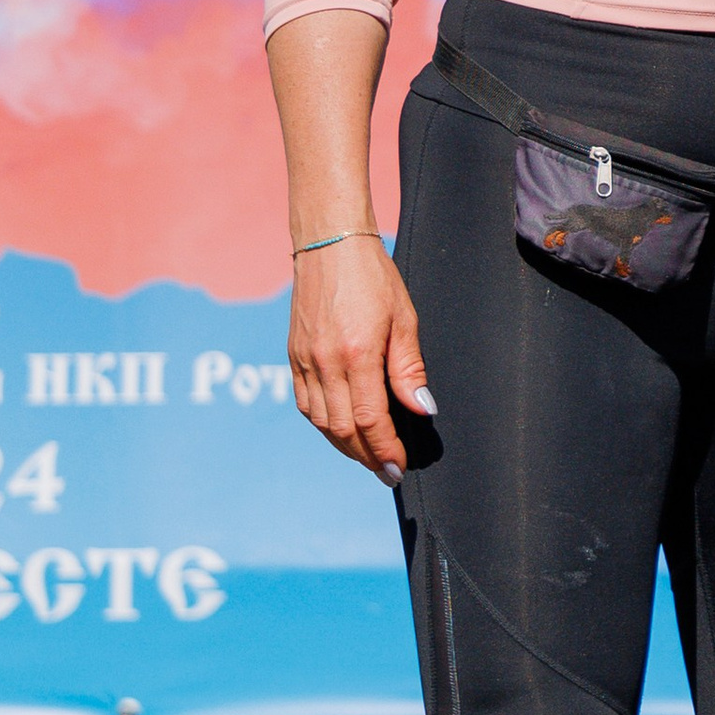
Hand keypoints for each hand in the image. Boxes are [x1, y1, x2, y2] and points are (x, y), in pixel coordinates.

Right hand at [287, 233, 433, 482]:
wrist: (329, 242)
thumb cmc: (373, 276)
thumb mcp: (403, 318)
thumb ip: (409, 368)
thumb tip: (421, 409)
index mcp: (356, 353)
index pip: (370, 420)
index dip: (385, 449)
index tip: (399, 466)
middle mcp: (325, 362)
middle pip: (343, 429)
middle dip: (367, 456)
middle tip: (387, 471)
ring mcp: (304, 359)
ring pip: (321, 422)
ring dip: (345, 445)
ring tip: (368, 455)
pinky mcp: (293, 354)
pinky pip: (305, 403)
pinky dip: (324, 424)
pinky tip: (341, 428)